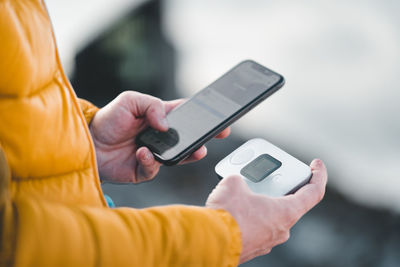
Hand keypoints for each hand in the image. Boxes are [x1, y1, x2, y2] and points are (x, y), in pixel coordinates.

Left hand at [89, 91, 229, 182]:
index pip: (186, 115)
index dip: (203, 116)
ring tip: (195, 150)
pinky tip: (143, 153)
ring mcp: (155, 154)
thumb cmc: (108, 120)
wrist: (88, 144)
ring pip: (180, 156)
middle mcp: (160, 136)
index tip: (219, 117)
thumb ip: (151, 105)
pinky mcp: (145, 169)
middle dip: (205, 137)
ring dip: (189, 153)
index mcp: (159, 117)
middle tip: (218, 134)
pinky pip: (155, 168)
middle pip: (188, 138)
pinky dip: (151, 161)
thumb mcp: (129, 100)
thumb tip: (166, 124)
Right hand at [206, 159, 326, 264]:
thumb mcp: (234, 183)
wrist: (209, 242)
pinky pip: (256, 226)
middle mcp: (281, 229)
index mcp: (286, 212)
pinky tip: (235, 208)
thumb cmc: (227, 215)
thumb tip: (236, 183)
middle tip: (267, 176)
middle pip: (289, 203)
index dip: (318, 175)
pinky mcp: (253, 246)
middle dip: (277, 187)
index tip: (316, 165)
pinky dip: (250, 215)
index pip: (314, 192)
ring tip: (243, 191)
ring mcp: (267, 241)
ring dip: (261, 202)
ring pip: (270, 216)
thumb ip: (241, 178)